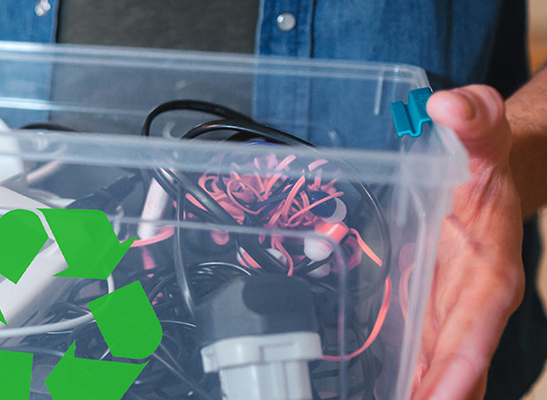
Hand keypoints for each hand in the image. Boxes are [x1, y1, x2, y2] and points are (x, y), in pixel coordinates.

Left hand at [414, 85, 525, 398]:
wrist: (488, 173)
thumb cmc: (485, 159)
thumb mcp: (480, 133)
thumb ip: (471, 121)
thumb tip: (448, 104)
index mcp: (490, 271)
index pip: (476, 327)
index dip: (459, 366)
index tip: (439, 396)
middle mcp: (472, 304)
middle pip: (457, 368)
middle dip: (435, 397)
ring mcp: (450, 315)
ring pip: (436, 373)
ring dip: (415, 396)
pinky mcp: (427, 316)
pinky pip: (416, 360)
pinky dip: (403, 386)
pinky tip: (376, 398)